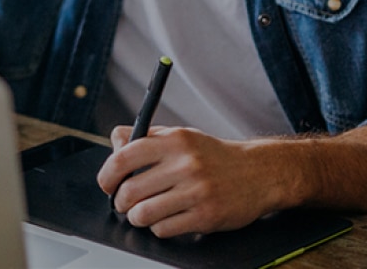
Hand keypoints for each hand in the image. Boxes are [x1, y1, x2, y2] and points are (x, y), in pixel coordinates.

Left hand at [97, 125, 294, 237]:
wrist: (259, 173)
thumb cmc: (214, 156)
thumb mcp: (182, 136)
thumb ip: (147, 138)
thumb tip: (115, 144)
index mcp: (174, 141)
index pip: (123, 156)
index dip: (107, 174)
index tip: (106, 183)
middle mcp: (185, 164)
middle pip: (129, 191)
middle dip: (120, 202)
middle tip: (124, 203)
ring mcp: (196, 192)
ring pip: (143, 214)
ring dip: (137, 218)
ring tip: (143, 213)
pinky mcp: (205, 216)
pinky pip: (164, 229)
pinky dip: (158, 228)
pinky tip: (166, 219)